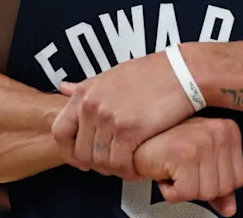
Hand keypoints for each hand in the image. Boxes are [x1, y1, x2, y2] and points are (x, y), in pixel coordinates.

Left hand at [51, 51, 195, 178]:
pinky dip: (128, 171)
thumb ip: (87, 86)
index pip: (60, 131)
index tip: (82, 160)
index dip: (69, 152)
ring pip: (100, 160)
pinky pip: (120, 163)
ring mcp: (109, 118)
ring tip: (129, 166)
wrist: (182, 71)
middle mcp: (92, 105)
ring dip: (115, 169)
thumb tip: (63, 88)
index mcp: (85, 92)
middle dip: (97, 164)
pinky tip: (139, 167)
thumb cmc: (152, 72)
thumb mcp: (112, 74)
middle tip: (113, 165)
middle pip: (81, 151)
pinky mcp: (129, 130)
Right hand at [134, 117, 242, 216]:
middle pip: (224, 188)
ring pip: (206, 193)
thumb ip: (218, 184)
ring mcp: (202, 142)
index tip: (198, 170)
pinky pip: (186, 193)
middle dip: (200, 188)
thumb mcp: (202, 163)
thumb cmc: (169, 148)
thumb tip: (230, 209)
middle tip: (184, 171)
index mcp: (228, 131)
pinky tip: (166, 173)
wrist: (137, 141)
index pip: (239, 179)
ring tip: (175, 171)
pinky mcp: (184, 155)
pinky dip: (171, 192)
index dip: (215, 183)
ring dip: (185, 190)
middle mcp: (218, 133)